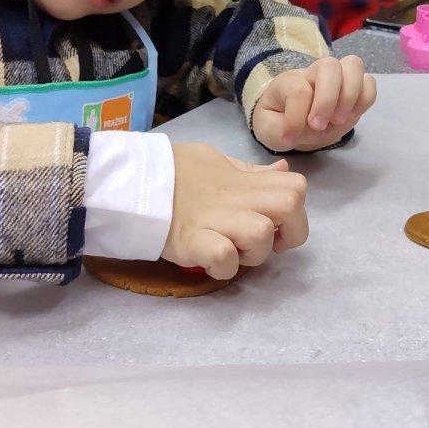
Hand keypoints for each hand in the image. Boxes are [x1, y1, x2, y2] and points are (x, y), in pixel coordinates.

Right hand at [161, 144, 307, 279]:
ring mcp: (215, 221)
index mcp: (244, 179)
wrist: (131, 180)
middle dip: (287, 232)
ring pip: (261, 236)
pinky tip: (208, 261)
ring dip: (250, 253)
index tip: (275, 221)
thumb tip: (282, 168)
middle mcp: (236, 198)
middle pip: (291, 207)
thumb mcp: (216, 160)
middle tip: (260, 242)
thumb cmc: (173, 170)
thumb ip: (251, 171)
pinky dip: (221, 267)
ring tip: (229, 250)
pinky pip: (224, 258)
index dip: (295, 208)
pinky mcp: (193, 243)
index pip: (297, 186)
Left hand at [252, 55, 376, 151]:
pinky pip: (369, 83)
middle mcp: (315, 72)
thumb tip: (292, 135)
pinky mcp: (355, 88)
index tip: (289, 138)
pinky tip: (350, 117)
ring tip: (338, 121)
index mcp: (289, 81)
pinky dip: (364, 101)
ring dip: (350, 96)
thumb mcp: (268, 130)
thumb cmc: (280, 121)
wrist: (295, 120)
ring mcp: (338, 77)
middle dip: (327, 100)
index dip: (295, 118)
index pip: (298, 90)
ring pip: (354, 65)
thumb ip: (278, 131)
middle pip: (329, 65)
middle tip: (318, 126)